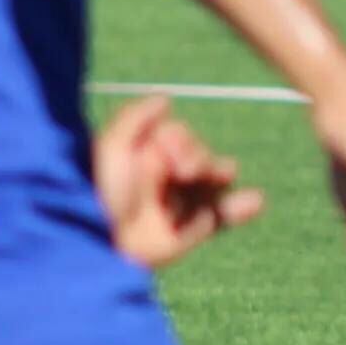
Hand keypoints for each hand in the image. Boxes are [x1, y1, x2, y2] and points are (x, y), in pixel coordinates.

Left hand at [95, 95, 264, 268]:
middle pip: (200, 156)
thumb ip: (135, 118)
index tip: (174, 156)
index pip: (179, 137)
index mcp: (143, 158)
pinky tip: (256, 200)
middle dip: (200, 158)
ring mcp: (175, 206)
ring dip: (220, 174)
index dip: (184, 142)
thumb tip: (165, 98)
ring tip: (219, 176)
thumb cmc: (93, 194)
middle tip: (187, 172)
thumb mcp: (108, 149)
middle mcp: (162, 180)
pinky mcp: (185, 234)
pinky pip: (220, 218)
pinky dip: (240, 209)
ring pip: (212, 183)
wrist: (89, 246)